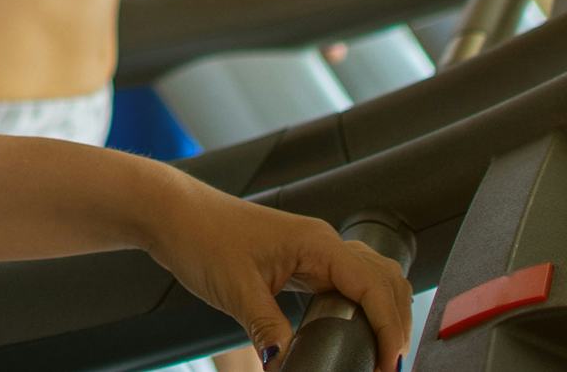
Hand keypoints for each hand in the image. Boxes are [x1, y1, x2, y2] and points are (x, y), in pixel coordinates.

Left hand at [144, 187, 413, 370]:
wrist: (170, 211)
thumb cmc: (199, 235)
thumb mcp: (235, 289)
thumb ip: (267, 328)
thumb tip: (285, 364)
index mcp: (317, 244)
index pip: (375, 288)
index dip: (390, 329)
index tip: (389, 364)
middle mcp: (323, 244)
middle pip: (385, 282)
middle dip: (396, 324)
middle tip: (388, 365)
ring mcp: (313, 251)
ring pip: (371, 280)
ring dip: (384, 314)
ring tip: (379, 353)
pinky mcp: (300, 261)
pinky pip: (347, 283)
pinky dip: (362, 307)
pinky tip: (354, 332)